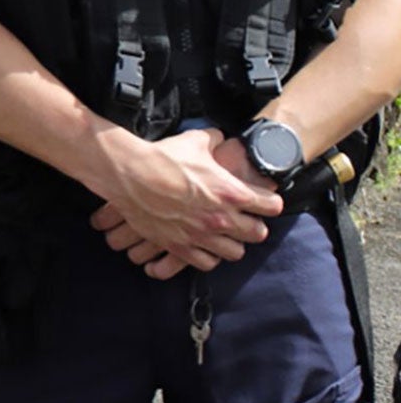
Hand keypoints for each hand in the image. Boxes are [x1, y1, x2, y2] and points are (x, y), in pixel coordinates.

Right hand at [87, 127, 278, 279]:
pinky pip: (207, 263)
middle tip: (243, 218)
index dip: (269, 201)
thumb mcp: (195, 141)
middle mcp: (221, 217)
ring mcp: (200, 235)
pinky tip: (203, 245)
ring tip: (223, 234)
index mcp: (231, 192)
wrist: (129, 174)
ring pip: (236, 253)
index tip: (261, 199)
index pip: (273, 206)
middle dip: (253, 225)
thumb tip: (220, 139)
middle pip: (259, 234)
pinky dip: (208, 256)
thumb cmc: (162, 157)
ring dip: (232, 242)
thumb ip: (215, 141)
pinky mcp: (180, 246)